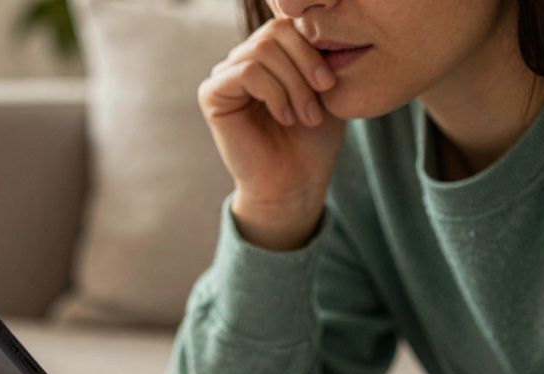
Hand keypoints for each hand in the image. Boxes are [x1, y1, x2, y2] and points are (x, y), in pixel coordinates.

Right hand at [198, 16, 346, 249]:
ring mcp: (226, 75)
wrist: (294, 184)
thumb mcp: (324, 89)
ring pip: (262, 50)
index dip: (312, 47)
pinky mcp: (212, 94)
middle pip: (275, 32)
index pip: (287, 24)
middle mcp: (243, 60)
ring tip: (305, 116)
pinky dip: (273, 92)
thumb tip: (315, 19)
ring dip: (292, 84)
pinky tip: (284, 117)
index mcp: (269, 55)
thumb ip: (317, 54)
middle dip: (304, 64)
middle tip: (321, 97)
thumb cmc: (312, 141)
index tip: (330, 83)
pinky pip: (246, 70)